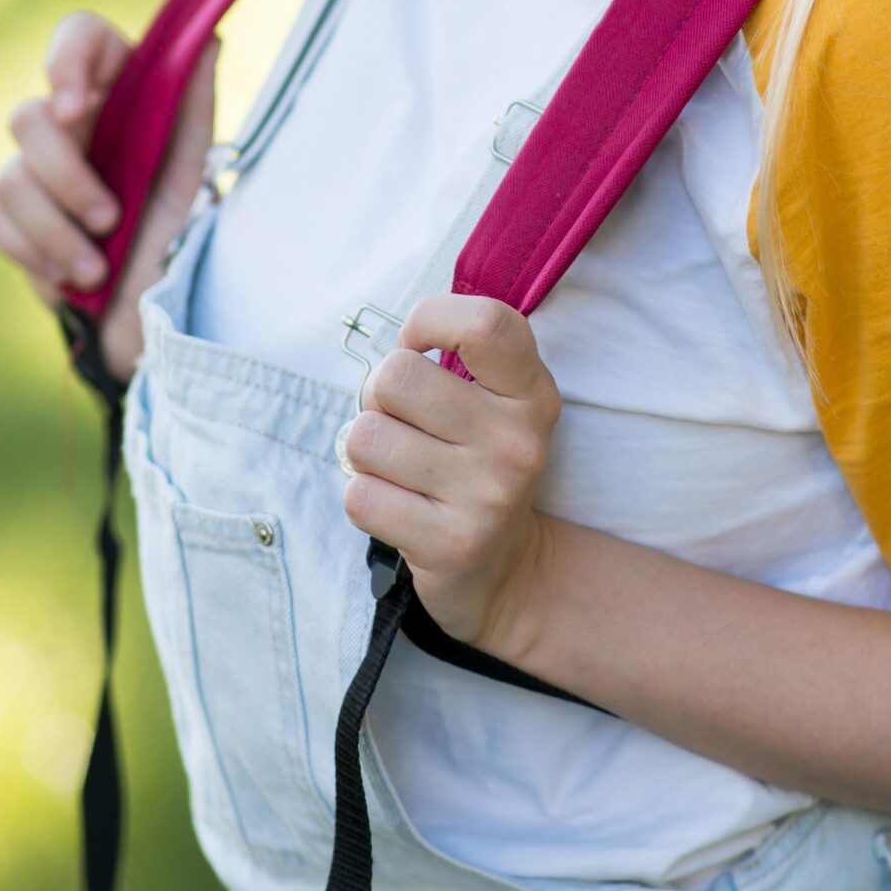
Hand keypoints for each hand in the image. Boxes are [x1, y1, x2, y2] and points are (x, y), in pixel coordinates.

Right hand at [0, 11, 220, 383]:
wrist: (151, 316)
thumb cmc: (179, 236)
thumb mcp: (195, 172)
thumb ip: (193, 105)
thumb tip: (209, 36)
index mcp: (120, 95)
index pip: (81, 38)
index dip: (65, 59)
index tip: (73, 106)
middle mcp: (73, 124)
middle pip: (28, 118)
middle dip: (67, 177)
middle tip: (110, 219)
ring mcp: (35, 168)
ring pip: (9, 177)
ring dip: (55, 231)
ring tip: (98, 270)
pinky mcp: (9, 215)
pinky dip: (32, 252)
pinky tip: (68, 278)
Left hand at [339, 294, 561, 660]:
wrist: (507, 570)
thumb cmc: (476, 464)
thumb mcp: (495, 404)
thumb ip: (458, 357)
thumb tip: (393, 345)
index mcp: (531, 392)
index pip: (483, 323)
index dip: (430, 320)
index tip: (419, 347)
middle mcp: (517, 440)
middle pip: (395, 377)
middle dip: (379, 398)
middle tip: (402, 425)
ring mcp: (488, 495)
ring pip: (366, 437)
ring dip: (367, 454)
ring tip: (400, 470)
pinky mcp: (450, 544)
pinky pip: (359, 496)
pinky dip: (365, 498)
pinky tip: (399, 507)